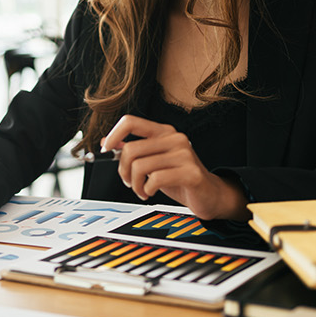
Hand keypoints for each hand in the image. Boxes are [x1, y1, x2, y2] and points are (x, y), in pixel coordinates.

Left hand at [100, 115, 248, 220]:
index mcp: (164, 132)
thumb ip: (134, 150)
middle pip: (130, 149)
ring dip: (135, 184)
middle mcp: (175, 138)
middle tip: (129, 182)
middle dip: (123, 171)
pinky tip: (151, 193)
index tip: (106, 150)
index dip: (114, 134)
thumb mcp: (154, 161)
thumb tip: (106, 142)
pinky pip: (155, 179)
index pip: (130, 121)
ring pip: (139, 166)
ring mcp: (184, 154)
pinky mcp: (191, 172)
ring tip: (142, 190)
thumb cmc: (179, 177)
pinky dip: (147, 190)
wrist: (210, 195)